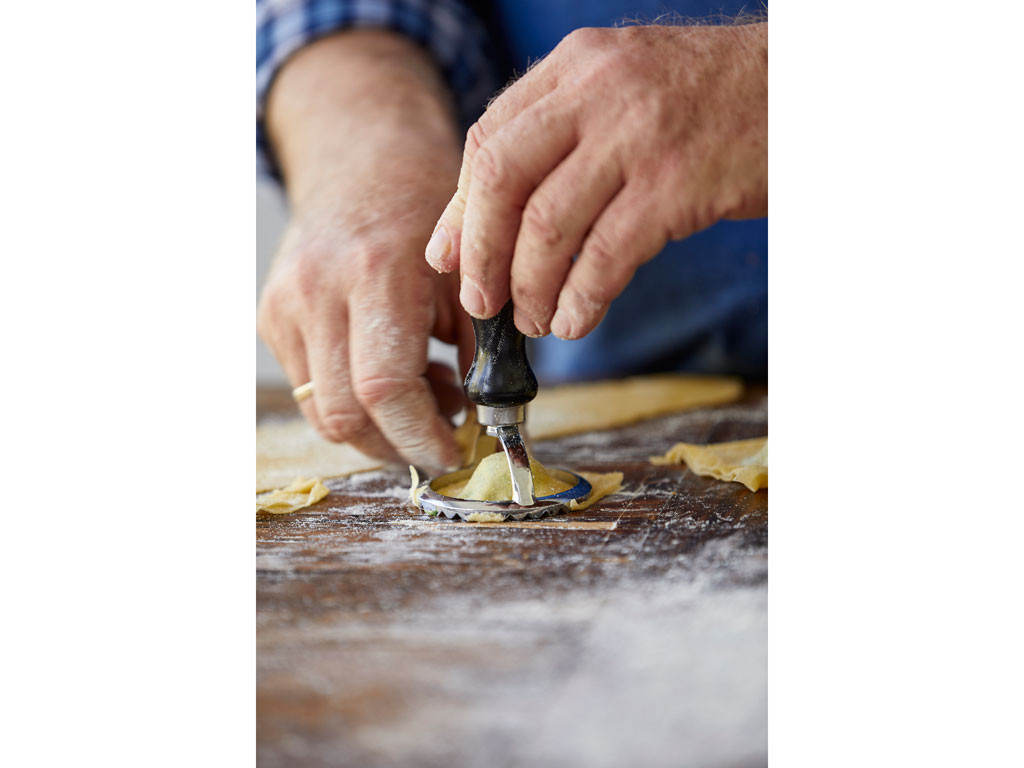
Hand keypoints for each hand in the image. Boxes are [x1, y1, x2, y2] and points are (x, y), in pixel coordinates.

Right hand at [258, 31, 471, 473]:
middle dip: (399, 446)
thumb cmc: (427, 212)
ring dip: (378, 428)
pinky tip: (397, 371)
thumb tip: (488, 420)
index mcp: (376, 272)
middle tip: (444, 439)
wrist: (362, 162)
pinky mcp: (272, 317)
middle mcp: (317, 290)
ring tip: (430, 397)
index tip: (454, 454)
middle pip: (344, 413)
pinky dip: (356, 400)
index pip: (384, 387)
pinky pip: (312, 386)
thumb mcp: (471, 273)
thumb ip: (483, 349)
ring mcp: (284, 305)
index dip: (420, 436)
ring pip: (323, 410)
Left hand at [425, 22, 766, 338]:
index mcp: (573, 67)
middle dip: (481, 252)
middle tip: (482, 303)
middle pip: (501, 180)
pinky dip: (582, 297)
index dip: (460, 210)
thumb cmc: (705, 102)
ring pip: (548, 225)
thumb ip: (555, 138)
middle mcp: (597, 92)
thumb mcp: (621, 94)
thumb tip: (482, 215)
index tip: (449, 259)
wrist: (802, 86)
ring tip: (534, 320)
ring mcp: (638, 136)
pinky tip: (576, 320)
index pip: (488, 139)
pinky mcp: (679, 184)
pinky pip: (607, 254)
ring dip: (530, 287)